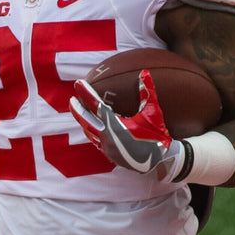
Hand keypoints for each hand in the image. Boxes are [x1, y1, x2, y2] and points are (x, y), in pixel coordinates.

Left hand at [69, 69, 184, 180]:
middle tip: (72, 98)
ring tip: (80, 112)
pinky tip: (92, 128)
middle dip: (77, 109)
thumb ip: (147, 92)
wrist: (162, 162)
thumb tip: (144, 72)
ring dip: (84, 121)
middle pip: (86, 120)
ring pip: (90, 132)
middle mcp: (108, 137)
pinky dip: (92, 132)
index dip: (85, 93)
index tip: (78, 83)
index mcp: (116, 125)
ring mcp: (107, 148)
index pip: (95, 105)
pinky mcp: (110, 155)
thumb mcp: (153, 112)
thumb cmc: (158, 135)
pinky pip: (96, 141)